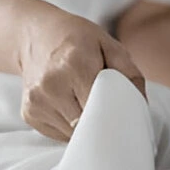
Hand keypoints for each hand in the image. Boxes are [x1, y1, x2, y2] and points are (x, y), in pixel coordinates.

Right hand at [17, 10, 146, 141]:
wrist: (34, 35)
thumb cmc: (78, 40)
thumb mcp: (110, 45)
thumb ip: (129, 75)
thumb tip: (140, 107)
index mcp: (74, 64)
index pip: (101, 106)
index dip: (116, 115)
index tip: (125, 117)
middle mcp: (51, 85)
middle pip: (87, 124)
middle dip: (102, 123)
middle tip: (110, 113)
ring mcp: (36, 101)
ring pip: (73, 133)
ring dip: (85, 126)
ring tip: (85, 103)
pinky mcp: (29, 114)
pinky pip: (59, 134)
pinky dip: (70, 126)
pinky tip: (70, 106)